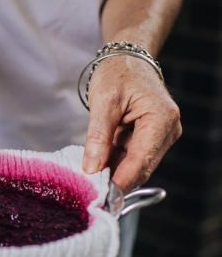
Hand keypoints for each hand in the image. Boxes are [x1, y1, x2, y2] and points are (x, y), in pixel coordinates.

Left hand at [82, 55, 181, 193]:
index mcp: (160, 119)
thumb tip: (92, 168)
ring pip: (135, 166)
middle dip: (116, 181)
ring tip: (89, 182)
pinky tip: (96, 168)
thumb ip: (98, 136)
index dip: (121, 182)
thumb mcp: (103, 101)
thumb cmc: (118, 73)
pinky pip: (130, 158)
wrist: (126, 59)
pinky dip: (113, 164)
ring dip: (113, 174)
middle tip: (90, 195)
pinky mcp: (149, 139)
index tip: (103, 198)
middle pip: (141, 168)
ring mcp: (159, 136)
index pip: (141, 161)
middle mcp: (167, 131)